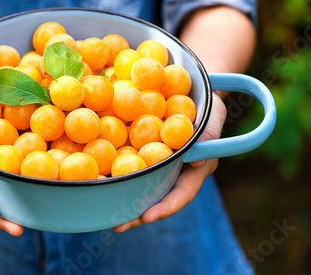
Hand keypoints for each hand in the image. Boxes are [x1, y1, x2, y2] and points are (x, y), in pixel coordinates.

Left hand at [113, 92, 226, 232]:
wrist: (190, 84)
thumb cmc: (207, 101)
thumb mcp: (213, 113)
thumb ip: (209, 133)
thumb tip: (198, 161)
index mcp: (195, 167)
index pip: (182, 192)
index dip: (166, 206)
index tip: (147, 217)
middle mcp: (175, 169)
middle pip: (157, 196)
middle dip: (137, 213)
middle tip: (118, 226)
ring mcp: (157, 160)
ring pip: (140, 183)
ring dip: (122, 197)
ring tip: (102, 212)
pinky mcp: (142, 148)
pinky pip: (128, 161)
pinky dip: (114, 170)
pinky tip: (96, 176)